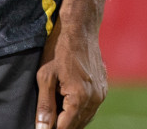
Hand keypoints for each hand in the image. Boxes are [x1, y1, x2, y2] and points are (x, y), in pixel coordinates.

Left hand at [36, 13, 106, 128]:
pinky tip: (68, 107)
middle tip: (47, 122)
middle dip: (62, 126)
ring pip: (86, 119)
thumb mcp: (45, 77)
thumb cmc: (59, 49)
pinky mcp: (103, 87)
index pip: (64, 128)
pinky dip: (81, 112)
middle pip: (76, 126)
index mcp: (79, 97)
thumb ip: (45, 106)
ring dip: (72, 121)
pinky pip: (92, 108)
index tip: (43, 128)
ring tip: (56, 116)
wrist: (80, 28)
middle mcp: (94, 98)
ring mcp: (101, 93)